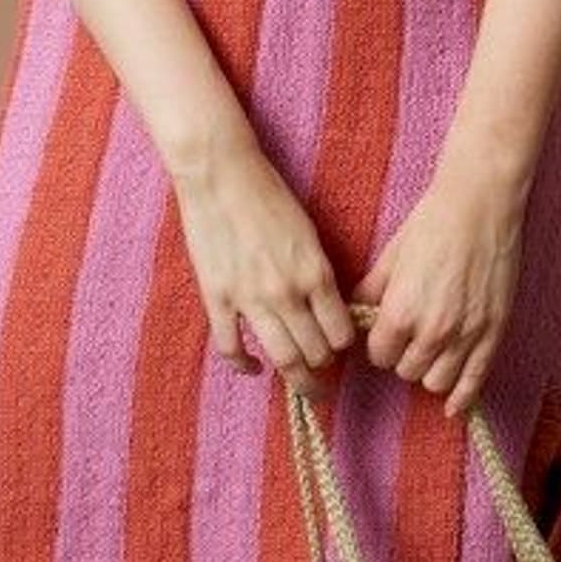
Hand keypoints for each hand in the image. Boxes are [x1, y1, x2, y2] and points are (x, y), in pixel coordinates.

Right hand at [169, 135, 354, 390]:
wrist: (221, 175)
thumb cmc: (268, 195)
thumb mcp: (308, 233)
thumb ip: (318, 273)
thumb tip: (326, 309)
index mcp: (315, 273)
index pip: (340, 333)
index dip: (342, 347)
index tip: (338, 349)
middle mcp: (287, 292)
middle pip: (315, 352)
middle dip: (322, 367)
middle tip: (322, 373)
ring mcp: (250, 299)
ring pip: (281, 358)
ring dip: (296, 379)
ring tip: (302, 386)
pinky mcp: (218, 299)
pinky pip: (231, 348)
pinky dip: (244, 365)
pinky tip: (253, 367)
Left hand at [353, 152, 525, 419]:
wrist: (481, 204)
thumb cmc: (433, 222)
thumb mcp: (391, 256)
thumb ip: (372, 291)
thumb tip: (356, 311)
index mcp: (401, 312)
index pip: (378, 355)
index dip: (380, 344)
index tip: (385, 333)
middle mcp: (433, 331)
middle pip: (407, 371)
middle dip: (404, 356)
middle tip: (409, 337)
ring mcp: (467, 334)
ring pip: (437, 382)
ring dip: (431, 370)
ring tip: (432, 352)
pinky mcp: (494, 332)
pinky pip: (476, 380)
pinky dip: (463, 398)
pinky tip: (454, 407)